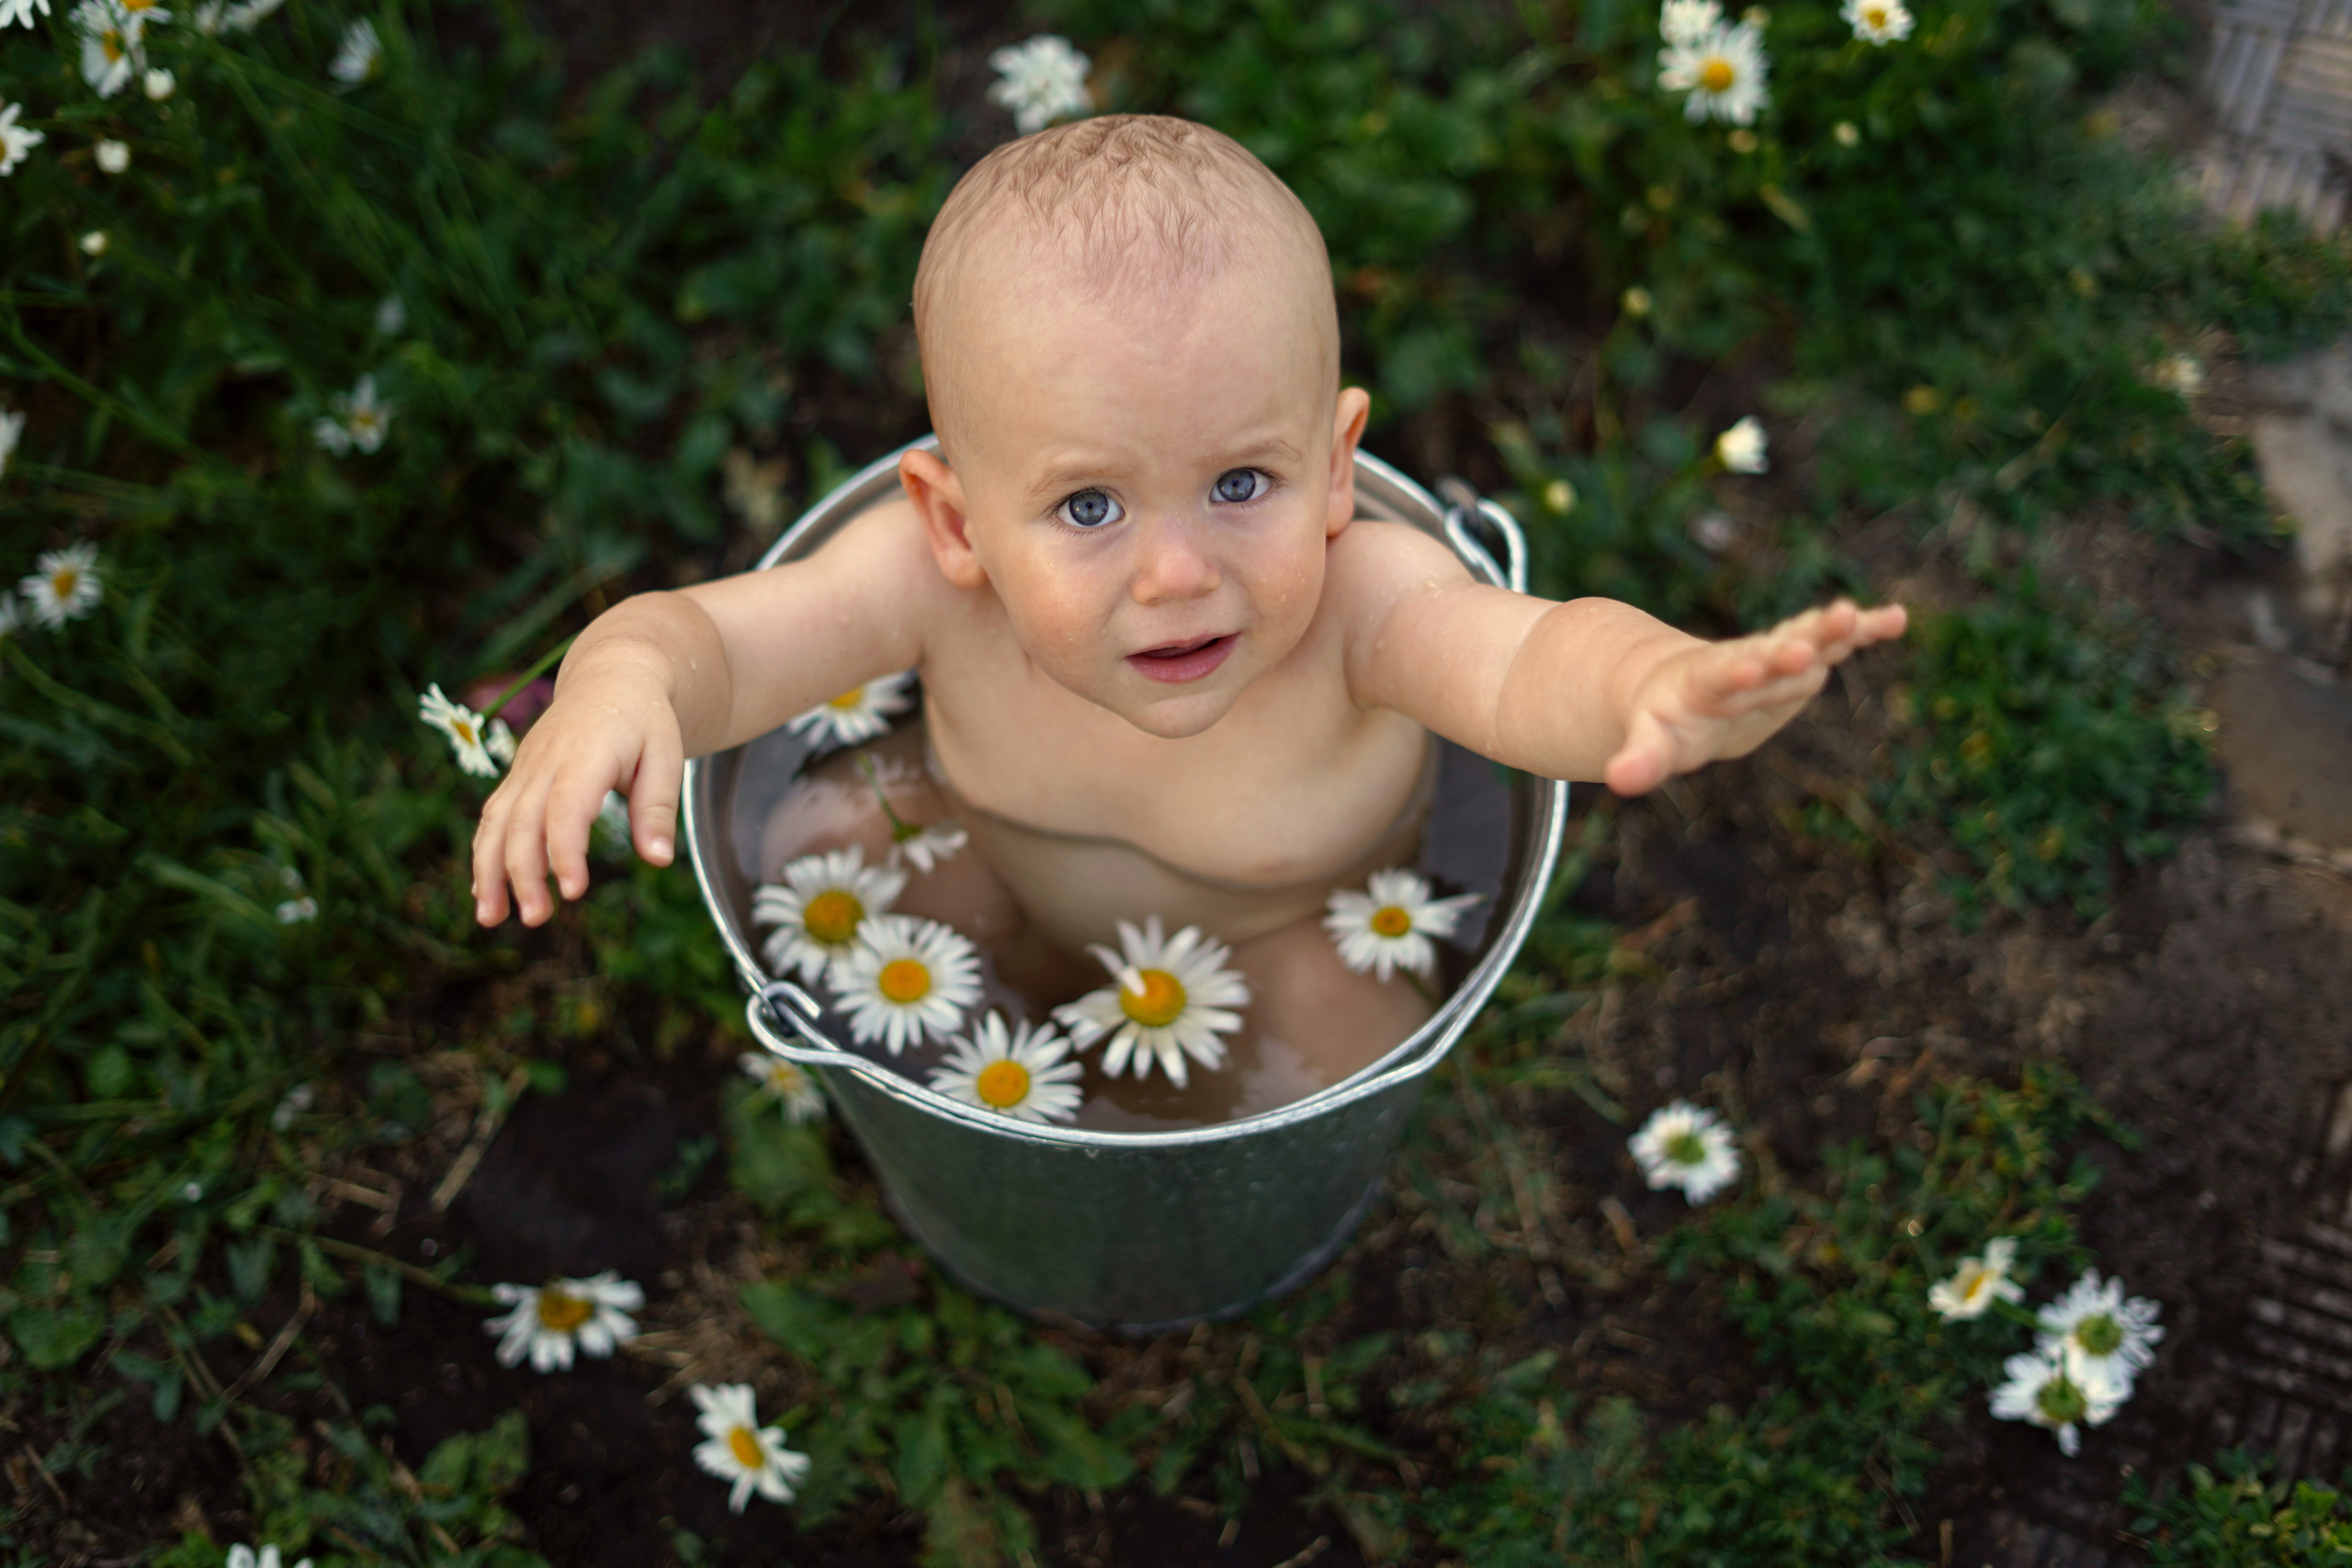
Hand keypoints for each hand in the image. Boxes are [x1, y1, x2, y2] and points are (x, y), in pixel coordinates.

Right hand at [470, 663, 683, 926]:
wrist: (612, 676)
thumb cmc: (645, 720)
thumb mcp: (666, 756)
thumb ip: (657, 808)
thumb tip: (659, 860)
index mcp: (586, 754)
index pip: (566, 808)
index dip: (565, 851)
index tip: (574, 891)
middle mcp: (545, 762)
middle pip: (522, 822)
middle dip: (524, 874)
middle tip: (537, 919)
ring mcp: (525, 769)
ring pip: (496, 822)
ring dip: (490, 872)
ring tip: (492, 919)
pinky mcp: (517, 778)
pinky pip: (493, 818)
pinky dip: (484, 855)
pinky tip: (486, 894)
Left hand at [1602, 598, 1907, 796]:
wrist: (1693, 690)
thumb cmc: (1671, 721)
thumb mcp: (1654, 742)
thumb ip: (1641, 758)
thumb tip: (1619, 778)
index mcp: (1704, 680)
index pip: (1719, 676)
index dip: (1733, 673)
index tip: (1746, 668)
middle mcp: (1745, 659)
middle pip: (1766, 653)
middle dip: (1784, 651)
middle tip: (1802, 646)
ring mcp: (1777, 654)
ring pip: (1806, 638)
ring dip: (1829, 631)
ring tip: (1853, 617)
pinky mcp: (1803, 656)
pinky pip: (1838, 640)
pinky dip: (1865, 629)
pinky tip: (1897, 618)